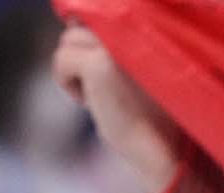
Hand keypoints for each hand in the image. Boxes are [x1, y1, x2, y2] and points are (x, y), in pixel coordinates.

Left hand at [52, 24, 182, 192]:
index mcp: (143, 27)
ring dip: (74, 69)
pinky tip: (89, 103)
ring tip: (98, 96)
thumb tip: (72, 23)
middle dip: (82, 57)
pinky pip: (61, 60)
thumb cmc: (151, 114)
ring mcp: (114, 43)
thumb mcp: (133, 68)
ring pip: (68, 41)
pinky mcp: (98, 63)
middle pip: (79, 28)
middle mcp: (132, 27)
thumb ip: (111, 44)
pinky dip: (67, 84)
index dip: (88, 39)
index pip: (96, 15)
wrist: (162, 146)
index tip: (96, 70)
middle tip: (102, 90)